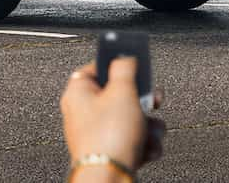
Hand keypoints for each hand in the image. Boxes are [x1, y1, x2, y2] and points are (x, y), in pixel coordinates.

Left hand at [60, 58, 164, 174]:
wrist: (109, 177)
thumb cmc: (108, 137)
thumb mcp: (122, 91)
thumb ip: (125, 67)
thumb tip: (125, 58)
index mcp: (78, 92)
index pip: (95, 67)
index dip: (115, 63)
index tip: (133, 63)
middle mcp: (84, 112)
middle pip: (119, 94)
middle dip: (143, 101)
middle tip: (151, 101)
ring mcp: (97, 133)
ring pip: (132, 118)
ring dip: (149, 125)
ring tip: (149, 133)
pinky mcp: (111, 152)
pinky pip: (133, 139)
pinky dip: (145, 143)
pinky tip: (147, 149)